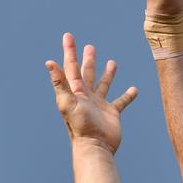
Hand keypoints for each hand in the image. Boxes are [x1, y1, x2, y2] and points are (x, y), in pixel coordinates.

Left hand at [46, 35, 137, 154]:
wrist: (95, 146)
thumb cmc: (79, 125)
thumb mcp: (67, 102)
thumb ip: (59, 83)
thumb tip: (48, 63)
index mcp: (75, 91)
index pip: (71, 67)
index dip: (70, 51)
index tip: (68, 36)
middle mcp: (86, 96)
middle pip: (86, 73)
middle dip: (88, 60)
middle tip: (90, 47)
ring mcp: (100, 104)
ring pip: (103, 84)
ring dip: (107, 73)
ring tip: (112, 62)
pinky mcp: (112, 113)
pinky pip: (121, 101)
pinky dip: (128, 95)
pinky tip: (134, 89)